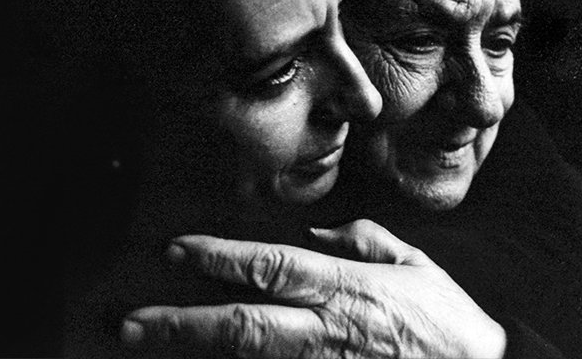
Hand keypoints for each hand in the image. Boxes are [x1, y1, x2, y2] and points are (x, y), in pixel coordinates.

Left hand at [121, 219, 505, 357]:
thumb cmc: (447, 321)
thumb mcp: (413, 262)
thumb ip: (363, 239)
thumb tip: (318, 234)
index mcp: (345, 288)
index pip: (271, 267)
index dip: (220, 259)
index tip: (179, 250)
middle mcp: (327, 330)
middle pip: (244, 325)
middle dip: (183, 322)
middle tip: (134, 322)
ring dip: (200, 353)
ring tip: (152, 342)